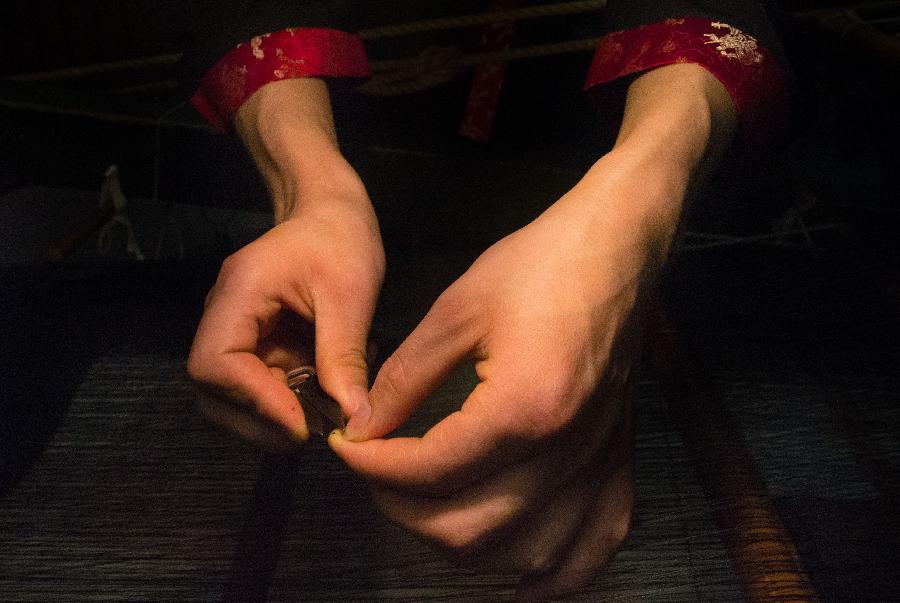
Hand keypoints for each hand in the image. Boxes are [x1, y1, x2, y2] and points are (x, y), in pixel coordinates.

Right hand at [188, 78, 384, 450]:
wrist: (330, 212)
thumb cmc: (339, 239)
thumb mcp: (349, 294)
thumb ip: (344, 356)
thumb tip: (352, 418)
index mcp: (238, 295)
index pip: (214, 365)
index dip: (253, 402)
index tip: (300, 424)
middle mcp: (223, 318)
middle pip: (212, 392)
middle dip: (259, 421)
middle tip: (311, 433)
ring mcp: (235, 334)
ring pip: (230, 398)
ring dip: (272, 417)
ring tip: (319, 416)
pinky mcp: (253, 346)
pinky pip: (256, 388)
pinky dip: (284, 404)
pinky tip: (319, 398)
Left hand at [330, 150, 681, 598]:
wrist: (618, 247)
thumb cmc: (543, 264)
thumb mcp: (457, 308)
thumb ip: (403, 379)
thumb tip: (363, 428)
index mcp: (526, 406)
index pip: (429, 470)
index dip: (372, 466)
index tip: (346, 449)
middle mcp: (567, 450)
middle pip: (467, 529)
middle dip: (401, 510)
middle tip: (378, 472)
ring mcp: (600, 464)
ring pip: (520, 556)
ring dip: (459, 545)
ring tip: (428, 508)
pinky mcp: (618, 465)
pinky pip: (589, 551)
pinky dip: (546, 570)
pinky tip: (515, 559)